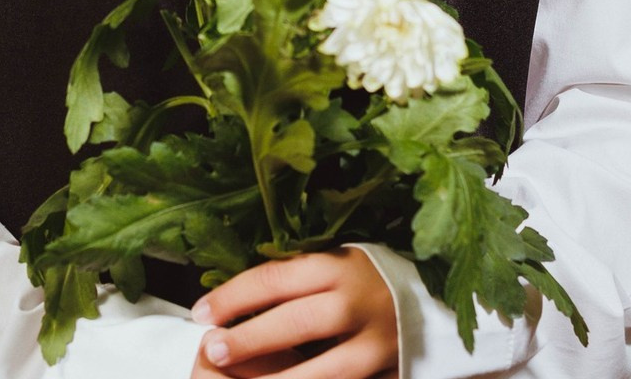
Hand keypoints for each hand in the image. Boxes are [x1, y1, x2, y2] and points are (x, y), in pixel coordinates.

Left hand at [189, 249, 398, 378]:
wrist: (428, 303)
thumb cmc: (364, 278)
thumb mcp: (332, 263)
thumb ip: (294, 277)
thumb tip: (235, 297)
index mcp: (337, 264)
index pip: (276, 277)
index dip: (234, 295)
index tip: (201, 311)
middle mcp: (355, 301)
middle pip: (293, 321)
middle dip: (247, 339)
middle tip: (212, 349)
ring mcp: (373, 343)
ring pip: (316, 370)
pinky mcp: (384, 373)